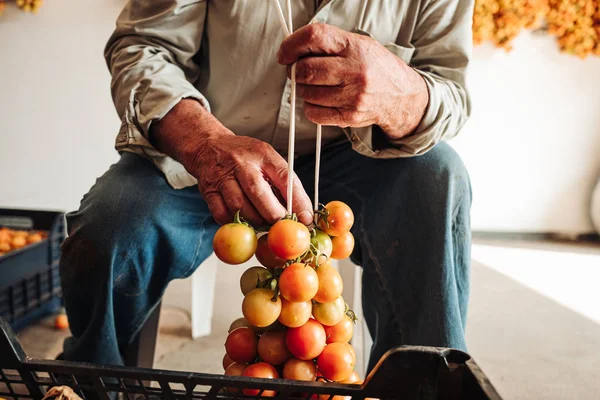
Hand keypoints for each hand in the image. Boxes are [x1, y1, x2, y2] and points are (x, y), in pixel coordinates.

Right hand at [151, 100, 312, 225]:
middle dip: (274, 215)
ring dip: (255, 221)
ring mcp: (222, 177)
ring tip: (264, 224)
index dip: (298, 201)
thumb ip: (283, 182)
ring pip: (239, 207)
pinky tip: (243, 222)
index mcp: (263, 154)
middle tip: (282, 226)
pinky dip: (235, 223)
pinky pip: (222, 214)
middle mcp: (241, 163)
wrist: (207, 145)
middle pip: (258, 193)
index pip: (285, 177)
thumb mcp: (267, 159)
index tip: (306, 218)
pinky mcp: (208, 191)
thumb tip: (302, 212)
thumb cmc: (243, 156)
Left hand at [277, 23, 428, 139]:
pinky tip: (320, 100)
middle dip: (295, 71)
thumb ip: (329, 43)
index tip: (285, 53)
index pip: (315, 37)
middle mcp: (355, 71)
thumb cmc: (375, 68)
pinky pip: (314, 113)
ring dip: (303, 90)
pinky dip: (310, 107)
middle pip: (306, 69)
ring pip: (307, 93)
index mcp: (355, 47)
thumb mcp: (359, 44)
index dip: (292, 44)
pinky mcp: (349, 116)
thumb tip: (294, 49)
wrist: (401, 96)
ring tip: (315, 86)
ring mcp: (353, 96)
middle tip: (297, 71)